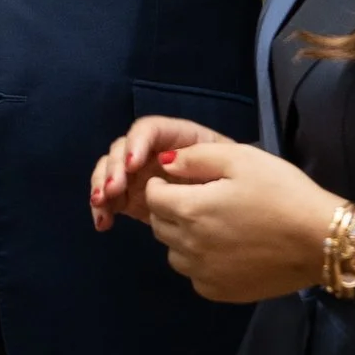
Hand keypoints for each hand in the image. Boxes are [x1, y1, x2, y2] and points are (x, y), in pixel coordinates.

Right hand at [88, 116, 233, 230]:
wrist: (253, 217)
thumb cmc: (247, 184)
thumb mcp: (231, 162)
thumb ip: (200, 158)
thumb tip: (166, 162)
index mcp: (179, 138)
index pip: (149, 130)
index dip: (136, 143)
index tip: (133, 164)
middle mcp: (156, 153)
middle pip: (124, 149)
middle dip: (113, 167)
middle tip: (113, 190)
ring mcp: (144, 176)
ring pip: (112, 172)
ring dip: (102, 186)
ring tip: (102, 205)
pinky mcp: (137, 199)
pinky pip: (113, 199)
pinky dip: (104, 209)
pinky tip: (103, 224)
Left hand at [139, 140, 344, 304]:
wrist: (320, 240)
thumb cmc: (282, 192)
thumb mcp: (241, 159)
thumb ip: (195, 158)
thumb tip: (164, 163)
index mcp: (190, 210)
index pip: (153, 197)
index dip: (160, 185)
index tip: (176, 180)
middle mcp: (189, 246)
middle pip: (159, 225)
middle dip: (168, 209)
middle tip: (194, 199)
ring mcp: (204, 273)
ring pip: (173, 253)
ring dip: (180, 237)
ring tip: (209, 224)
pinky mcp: (221, 292)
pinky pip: (194, 276)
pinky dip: (199, 263)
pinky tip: (223, 249)